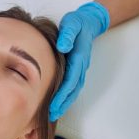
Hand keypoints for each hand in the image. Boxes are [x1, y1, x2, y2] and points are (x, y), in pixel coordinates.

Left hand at [49, 2, 109, 121]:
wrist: (87, 23)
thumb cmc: (76, 24)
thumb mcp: (71, 24)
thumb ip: (67, 35)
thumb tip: (63, 47)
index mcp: (78, 57)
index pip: (70, 80)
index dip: (62, 94)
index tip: (53, 104)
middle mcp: (80, 66)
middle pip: (72, 89)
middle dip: (63, 103)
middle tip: (52, 115)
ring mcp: (79, 69)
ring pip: (73, 90)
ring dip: (65, 103)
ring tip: (54, 114)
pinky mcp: (76, 69)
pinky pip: (72, 86)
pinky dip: (66, 96)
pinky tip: (58, 103)